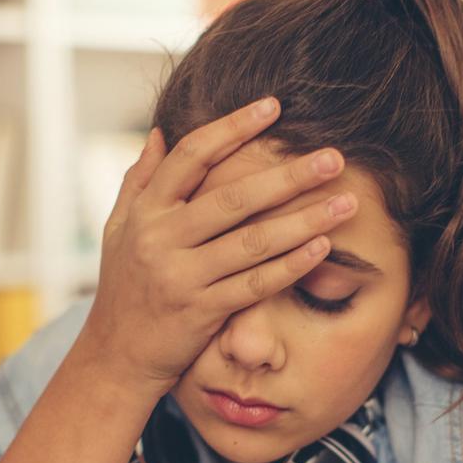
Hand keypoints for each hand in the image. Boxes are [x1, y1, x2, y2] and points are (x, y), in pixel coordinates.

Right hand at [78, 97, 354, 396]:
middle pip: (233, 197)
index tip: (273, 107)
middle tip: (334, 158)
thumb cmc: (123, 288)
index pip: (191, 156)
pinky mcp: (202, 312)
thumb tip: (158, 132)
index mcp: (145, 211)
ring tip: (346, 203)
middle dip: (288, 176)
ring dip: (304, 221)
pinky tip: (322, 248)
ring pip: (252, 241)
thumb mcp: (117, 230)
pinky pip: (255, 284)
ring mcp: (182, 276)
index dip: (233, 128)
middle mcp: (161, 239)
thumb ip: (138, 181)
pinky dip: (291, 266)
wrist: (116, 356)